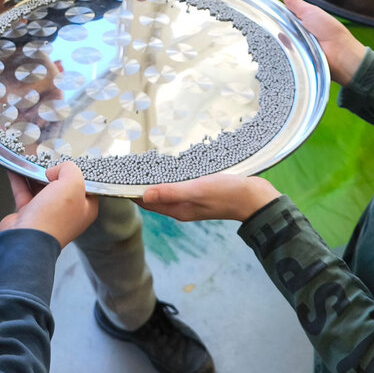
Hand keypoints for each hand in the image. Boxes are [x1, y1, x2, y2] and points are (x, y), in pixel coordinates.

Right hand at [0, 162, 97, 246]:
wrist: (26, 240)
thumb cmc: (53, 218)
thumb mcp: (72, 184)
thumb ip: (69, 169)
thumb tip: (54, 171)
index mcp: (84, 209)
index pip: (85, 185)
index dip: (76, 173)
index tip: (67, 164)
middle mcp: (67, 213)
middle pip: (61, 185)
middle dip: (53, 172)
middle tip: (48, 160)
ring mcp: (47, 214)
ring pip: (41, 188)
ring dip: (34, 174)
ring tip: (30, 159)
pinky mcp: (28, 215)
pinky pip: (24, 192)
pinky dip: (20, 179)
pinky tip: (15, 167)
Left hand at [138, 174, 280, 221]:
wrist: (256, 198)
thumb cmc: (227, 194)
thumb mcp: (197, 190)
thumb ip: (171, 192)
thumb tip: (143, 195)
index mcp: (178, 210)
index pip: (147, 203)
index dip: (132, 193)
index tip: (117, 179)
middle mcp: (182, 207)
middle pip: (154, 197)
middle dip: (140, 185)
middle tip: (125, 166)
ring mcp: (193, 199)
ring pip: (167, 190)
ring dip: (154, 180)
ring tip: (141, 163)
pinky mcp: (202, 191)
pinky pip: (180, 185)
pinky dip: (170, 177)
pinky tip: (169, 164)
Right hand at [281, 0, 366, 84]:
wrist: (338, 52)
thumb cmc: (329, 31)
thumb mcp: (310, 11)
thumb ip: (295, 2)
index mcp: (302, 19)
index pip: (283, 14)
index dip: (277, 12)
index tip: (272, 11)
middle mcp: (297, 32)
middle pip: (279, 27)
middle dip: (279, 26)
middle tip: (285, 26)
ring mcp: (296, 45)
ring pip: (280, 40)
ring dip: (283, 38)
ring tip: (292, 38)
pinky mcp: (295, 57)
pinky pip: (285, 52)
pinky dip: (286, 50)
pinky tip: (290, 48)